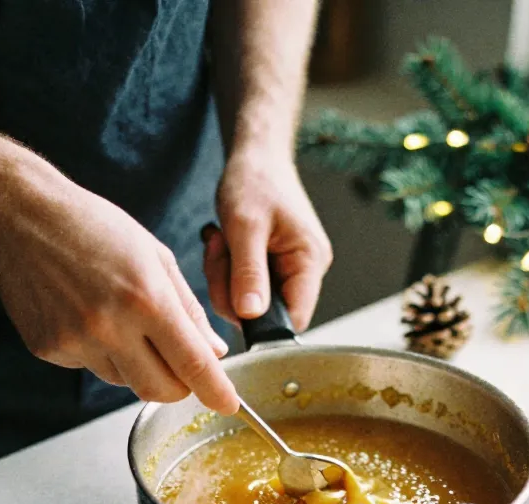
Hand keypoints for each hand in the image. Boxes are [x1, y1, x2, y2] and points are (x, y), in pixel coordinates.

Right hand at [0, 155, 238, 412]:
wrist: (20, 215)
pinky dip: (100, 353)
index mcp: (145, 298)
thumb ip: (188, 309)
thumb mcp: (154, 256)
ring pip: (125, 381)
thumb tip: (213, 352)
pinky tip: (85, 315)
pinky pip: (91, 367)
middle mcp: (110, 326)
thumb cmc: (92, 227)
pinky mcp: (50, 350)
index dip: (215, 391)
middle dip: (178, 386)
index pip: (192, 363)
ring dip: (136, 364)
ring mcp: (76, 341)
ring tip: (119, 319)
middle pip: (159, 390)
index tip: (228, 405)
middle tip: (179, 366)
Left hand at [203, 149, 331, 331]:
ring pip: (250, 302)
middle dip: (232, 291)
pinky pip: (246, 286)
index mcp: (310, 262)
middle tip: (218, 251)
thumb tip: (250, 316)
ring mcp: (289, 270)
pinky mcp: (273, 267)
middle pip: (267, 314)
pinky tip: (224, 244)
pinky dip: (227, 270)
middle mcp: (306, 271)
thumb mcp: (244, 226)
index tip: (233, 299)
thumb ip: (248, 273)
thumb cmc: (255, 180)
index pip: (294, 320)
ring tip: (220, 240)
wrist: (257, 155)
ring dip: (224, 277)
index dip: (262, 323)